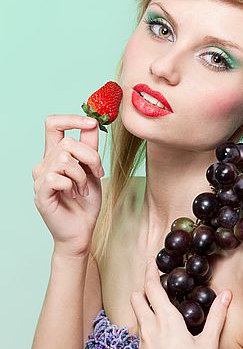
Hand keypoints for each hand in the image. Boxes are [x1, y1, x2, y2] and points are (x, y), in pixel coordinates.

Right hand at [32, 114, 104, 256]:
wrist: (82, 229)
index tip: (92, 122)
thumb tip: (93, 122)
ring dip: (82, 176)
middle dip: (90, 157)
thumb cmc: (86, 201)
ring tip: (82, 189)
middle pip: (67, 143)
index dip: (71, 118)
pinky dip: (72, 185)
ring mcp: (40, 178)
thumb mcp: (93, 170)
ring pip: (64, 160)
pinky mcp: (40, 193)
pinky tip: (73, 195)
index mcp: (56, 155)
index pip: (53, 124)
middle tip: (97, 173)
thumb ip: (90, 147)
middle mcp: (44, 163)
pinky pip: (57, 178)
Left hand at [130, 257, 231, 348]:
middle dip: (143, 286)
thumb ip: (217, 316)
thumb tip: (227, 294)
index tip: (151, 260)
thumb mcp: (208, 343)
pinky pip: (139, 331)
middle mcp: (149, 328)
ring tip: (157, 303)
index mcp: (166, 320)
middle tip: (153, 280)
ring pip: (136, 314)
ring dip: (143, 305)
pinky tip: (157, 329)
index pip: (151, 287)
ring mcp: (142, 342)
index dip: (150, 271)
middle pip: (136, 297)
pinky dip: (145, 322)